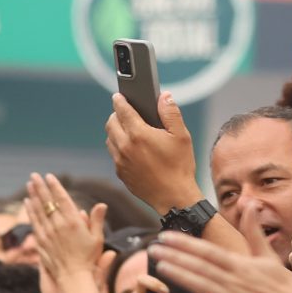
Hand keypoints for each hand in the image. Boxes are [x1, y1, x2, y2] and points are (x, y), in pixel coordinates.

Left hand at [26, 173, 108, 283]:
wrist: (72, 276)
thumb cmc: (88, 257)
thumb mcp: (97, 238)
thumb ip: (97, 220)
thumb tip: (101, 204)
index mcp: (73, 222)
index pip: (62, 199)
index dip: (55, 186)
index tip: (49, 176)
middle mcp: (58, 225)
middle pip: (47, 201)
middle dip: (40, 187)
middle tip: (34, 175)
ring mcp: (47, 233)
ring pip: (38, 210)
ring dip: (33, 195)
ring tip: (29, 184)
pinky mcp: (40, 240)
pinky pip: (33, 222)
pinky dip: (30, 211)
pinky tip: (27, 202)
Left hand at [104, 91, 201, 213]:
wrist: (173, 196)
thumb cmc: (180, 165)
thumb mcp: (182, 136)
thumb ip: (171, 113)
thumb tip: (164, 96)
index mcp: (139, 134)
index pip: (123, 111)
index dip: (120, 101)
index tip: (118, 95)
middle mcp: (124, 146)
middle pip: (111, 123)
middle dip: (116, 114)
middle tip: (124, 111)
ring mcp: (119, 160)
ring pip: (110, 139)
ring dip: (115, 131)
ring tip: (127, 128)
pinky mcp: (119, 172)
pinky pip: (113, 154)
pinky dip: (118, 146)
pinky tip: (129, 146)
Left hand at [150, 232, 291, 292]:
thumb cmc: (282, 284)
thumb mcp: (267, 256)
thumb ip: (253, 232)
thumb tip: (250, 204)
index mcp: (240, 265)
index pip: (208, 251)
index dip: (185, 243)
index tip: (165, 236)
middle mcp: (234, 281)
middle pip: (200, 266)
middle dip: (175, 256)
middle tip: (152, 249)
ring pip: (202, 286)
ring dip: (181, 276)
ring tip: (160, 267)